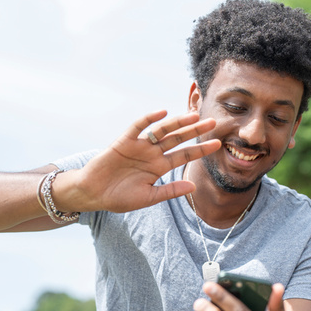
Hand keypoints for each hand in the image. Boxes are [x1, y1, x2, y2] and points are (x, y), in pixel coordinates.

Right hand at [54, 109, 220, 213]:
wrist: (92, 193)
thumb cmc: (118, 198)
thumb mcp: (148, 197)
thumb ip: (170, 191)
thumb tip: (194, 186)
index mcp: (159, 167)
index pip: (184, 156)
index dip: (200, 150)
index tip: (218, 144)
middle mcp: (152, 154)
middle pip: (177, 139)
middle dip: (195, 131)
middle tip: (213, 122)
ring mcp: (139, 146)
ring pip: (162, 131)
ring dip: (177, 123)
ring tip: (193, 115)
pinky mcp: (124, 141)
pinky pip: (138, 127)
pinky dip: (148, 119)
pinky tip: (161, 113)